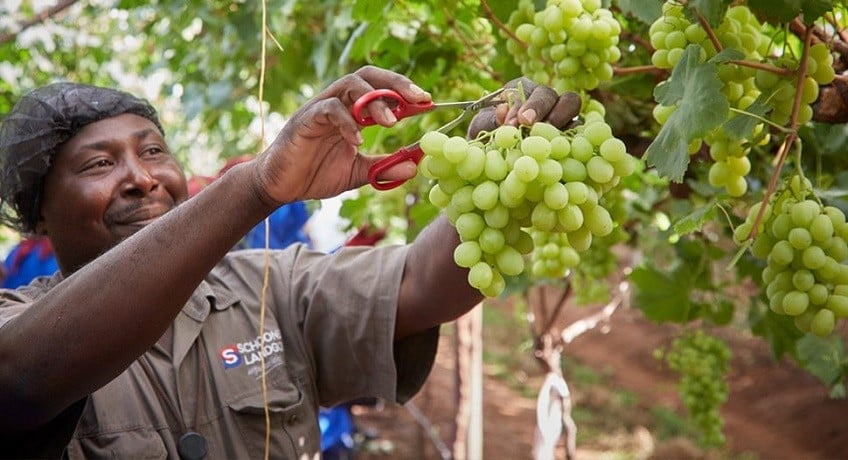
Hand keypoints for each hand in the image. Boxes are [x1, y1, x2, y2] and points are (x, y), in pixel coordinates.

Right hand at [252, 66, 430, 204]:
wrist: (280, 186)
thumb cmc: (316, 174)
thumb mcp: (358, 173)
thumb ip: (384, 168)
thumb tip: (414, 167)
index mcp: (353, 111)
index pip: (382, 90)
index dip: (405, 92)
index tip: (429, 102)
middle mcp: (339, 102)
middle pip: (369, 76)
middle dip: (396, 83)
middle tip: (419, 99)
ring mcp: (321, 107)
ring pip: (350, 85)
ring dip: (374, 100)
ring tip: (391, 123)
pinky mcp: (305, 119)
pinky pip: (329, 109)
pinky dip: (346, 121)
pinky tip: (358, 141)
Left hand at [467, 78, 581, 138]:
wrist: (495, 153)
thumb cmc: (489, 135)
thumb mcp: (482, 127)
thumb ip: (489, 120)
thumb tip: (503, 111)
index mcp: (520, 89)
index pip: (525, 90)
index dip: (520, 104)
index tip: (511, 123)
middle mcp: (542, 97)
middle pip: (549, 93)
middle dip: (540, 107)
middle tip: (528, 125)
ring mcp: (559, 111)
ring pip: (570, 102)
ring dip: (561, 116)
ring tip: (548, 135)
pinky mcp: (570, 130)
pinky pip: (578, 126)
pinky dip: (574, 133)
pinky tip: (563, 146)